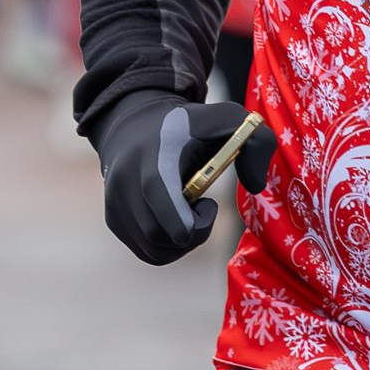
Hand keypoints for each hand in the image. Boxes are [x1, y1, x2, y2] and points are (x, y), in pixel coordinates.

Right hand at [94, 95, 274, 265]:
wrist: (135, 122)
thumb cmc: (190, 125)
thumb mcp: (228, 119)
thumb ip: (256, 142)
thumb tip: (255, 185)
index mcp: (153, 158)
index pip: (161, 201)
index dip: (189, 221)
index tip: (208, 204)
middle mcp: (125, 183)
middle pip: (158, 235)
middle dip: (193, 233)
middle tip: (204, 207)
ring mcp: (115, 204)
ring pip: (152, 250)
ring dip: (182, 242)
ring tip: (189, 213)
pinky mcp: (113, 218)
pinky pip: (144, 250)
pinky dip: (168, 245)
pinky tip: (176, 219)